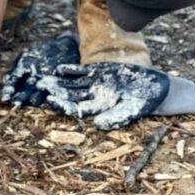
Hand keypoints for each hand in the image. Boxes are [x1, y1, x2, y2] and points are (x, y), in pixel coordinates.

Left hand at [2, 33, 169, 129]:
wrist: (154, 87)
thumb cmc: (143, 103)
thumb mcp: (131, 111)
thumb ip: (115, 117)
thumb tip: (97, 125)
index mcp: (98, 110)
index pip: (75, 109)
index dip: (62, 105)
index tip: (49, 101)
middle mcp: (93, 98)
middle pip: (70, 96)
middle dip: (56, 92)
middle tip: (40, 88)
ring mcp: (94, 84)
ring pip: (71, 84)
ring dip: (58, 82)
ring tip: (43, 79)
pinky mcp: (98, 72)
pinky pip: (81, 72)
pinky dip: (70, 70)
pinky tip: (58, 69)